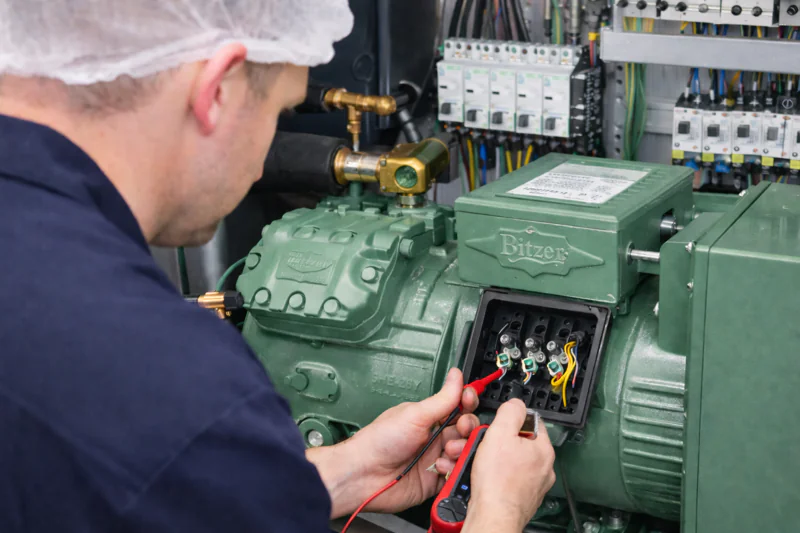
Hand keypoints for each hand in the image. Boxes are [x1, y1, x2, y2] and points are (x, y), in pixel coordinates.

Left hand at [307, 368, 479, 517]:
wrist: (364, 474)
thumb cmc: (380, 440)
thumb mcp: (415, 415)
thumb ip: (442, 399)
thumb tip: (456, 375)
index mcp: (429, 418)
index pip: (458, 407)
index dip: (468, 403)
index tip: (469, 400)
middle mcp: (434, 437)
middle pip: (466, 430)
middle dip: (467, 429)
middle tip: (459, 430)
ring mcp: (435, 459)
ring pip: (464, 453)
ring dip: (460, 451)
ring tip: (447, 452)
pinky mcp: (435, 481)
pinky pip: (456, 476)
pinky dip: (453, 471)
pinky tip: (440, 468)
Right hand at [463, 399, 555, 532]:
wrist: (491, 516)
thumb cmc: (497, 481)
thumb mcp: (500, 433)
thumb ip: (510, 412)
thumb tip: (516, 403)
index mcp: (543, 450)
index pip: (532, 422)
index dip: (511, 419)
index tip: (497, 423)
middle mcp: (542, 469)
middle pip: (516, 443)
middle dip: (494, 441)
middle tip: (481, 444)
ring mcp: (531, 486)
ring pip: (508, 462)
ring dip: (488, 458)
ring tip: (474, 462)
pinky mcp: (518, 498)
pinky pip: (503, 479)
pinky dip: (490, 476)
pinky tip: (479, 477)